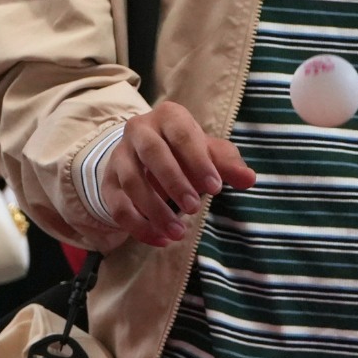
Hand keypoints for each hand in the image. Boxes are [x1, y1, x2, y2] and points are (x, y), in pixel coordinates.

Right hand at [96, 102, 255, 247]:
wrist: (146, 157)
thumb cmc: (185, 151)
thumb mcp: (208, 152)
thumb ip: (228, 164)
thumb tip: (249, 179)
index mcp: (168, 116)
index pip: (182, 135)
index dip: (199, 162)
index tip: (216, 189)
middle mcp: (139, 130)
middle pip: (152, 153)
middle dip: (174, 182)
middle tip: (194, 209)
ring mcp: (120, 156)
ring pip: (132, 182)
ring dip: (155, 210)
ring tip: (178, 233)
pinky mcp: (109, 183)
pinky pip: (118, 206)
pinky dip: (138, 226)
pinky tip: (161, 240)